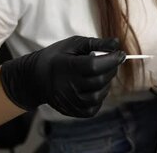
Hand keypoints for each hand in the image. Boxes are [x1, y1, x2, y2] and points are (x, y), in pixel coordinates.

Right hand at [0, 36, 124, 117]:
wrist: (35, 78)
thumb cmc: (57, 57)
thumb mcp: (74, 44)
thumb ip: (96, 43)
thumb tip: (117, 43)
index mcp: (66, 67)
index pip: (94, 66)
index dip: (112, 59)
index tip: (120, 54)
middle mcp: (67, 87)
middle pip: (100, 80)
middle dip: (111, 69)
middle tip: (110, 61)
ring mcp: (70, 102)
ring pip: (100, 94)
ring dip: (106, 82)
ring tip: (99, 73)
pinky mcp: (74, 112)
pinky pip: (95, 106)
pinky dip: (99, 95)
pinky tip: (93, 85)